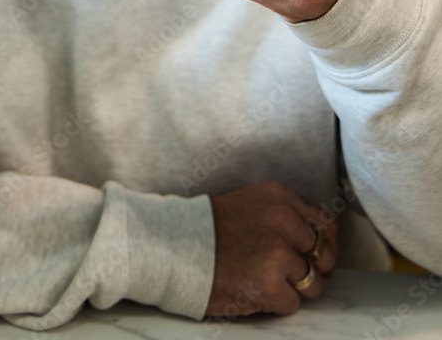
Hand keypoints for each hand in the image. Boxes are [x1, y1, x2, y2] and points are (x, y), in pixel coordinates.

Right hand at [205, 180, 338, 317]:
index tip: (313, 254)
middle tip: (288, 272)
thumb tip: (325, 240)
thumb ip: (286, 215)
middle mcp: (283, 220)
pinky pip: (292, 303)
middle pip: (323, 255)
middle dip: (311, 268)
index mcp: (279, 196)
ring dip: (292, 287)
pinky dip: (276, 303)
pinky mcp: (270, 284)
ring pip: (312, 283)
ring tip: (264, 279)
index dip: (322, 244)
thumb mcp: (251, 203)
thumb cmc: (209, 228)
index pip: (325, 223)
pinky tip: (253, 290)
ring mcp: (277, 253)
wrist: (174, 246)